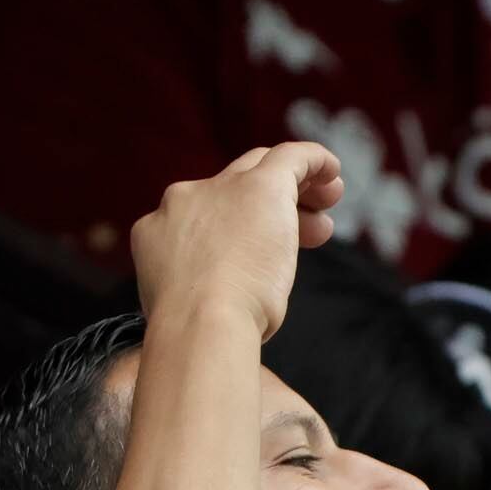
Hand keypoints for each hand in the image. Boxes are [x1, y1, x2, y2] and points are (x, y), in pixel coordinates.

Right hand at [129, 142, 343, 343]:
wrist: (200, 323)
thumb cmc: (199, 333)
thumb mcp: (190, 307)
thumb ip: (204, 286)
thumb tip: (234, 295)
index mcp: (158, 230)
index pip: (202, 217)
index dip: (239, 232)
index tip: (265, 259)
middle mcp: (184, 201)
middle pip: (232, 186)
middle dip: (269, 207)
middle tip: (307, 234)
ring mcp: (221, 190)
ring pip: (261, 172)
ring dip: (296, 191)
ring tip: (325, 217)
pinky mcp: (261, 184)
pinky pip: (292, 156)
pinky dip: (314, 159)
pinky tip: (332, 169)